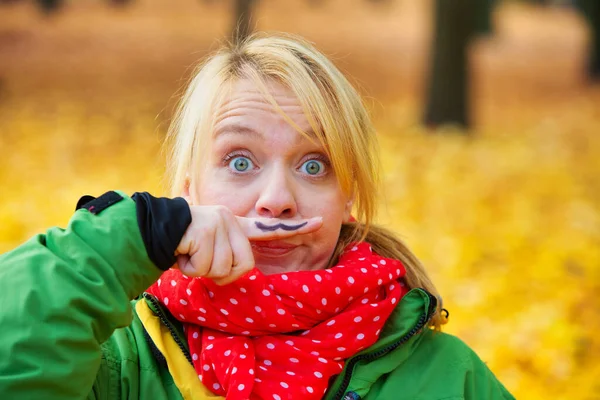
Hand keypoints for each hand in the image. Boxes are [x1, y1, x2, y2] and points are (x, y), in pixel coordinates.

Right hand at [174, 205, 322, 284]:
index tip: (321, 222)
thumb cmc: (181, 244)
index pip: (271, 230)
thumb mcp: (208, 248)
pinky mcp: (207, 227)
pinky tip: (182, 251)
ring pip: (222, 269)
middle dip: (219, 273)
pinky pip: (204, 266)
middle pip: (243, 266)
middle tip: (201, 260)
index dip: (296, 228)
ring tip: (189, 253)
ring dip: (200, 270)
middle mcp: (231, 221)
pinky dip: (189, 266)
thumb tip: (232, 270)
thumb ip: (224, 256)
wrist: (151, 229)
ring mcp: (220, 222)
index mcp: (236, 225)